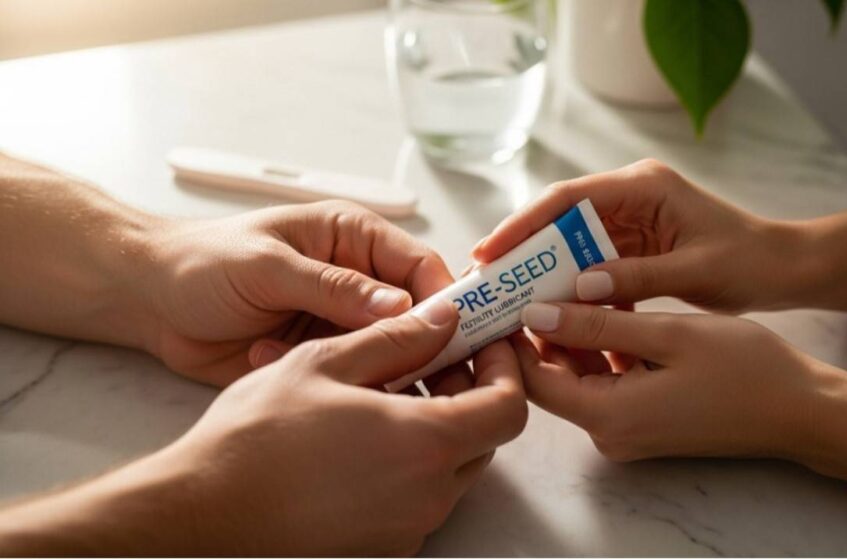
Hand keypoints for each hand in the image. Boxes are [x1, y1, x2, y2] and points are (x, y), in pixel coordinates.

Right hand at [0, 299, 527, 555]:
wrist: (202, 514)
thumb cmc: (256, 437)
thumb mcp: (326, 362)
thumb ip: (397, 337)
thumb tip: (443, 318)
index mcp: (426, 444)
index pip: (508, 408)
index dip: (506, 370)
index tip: (484, 344)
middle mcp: (428, 496)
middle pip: (483, 438)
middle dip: (470, 394)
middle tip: (434, 360)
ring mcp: (407, 529)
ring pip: (450, 469)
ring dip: (438, 427)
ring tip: (388, 393)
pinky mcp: (383, 548)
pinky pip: (418, 498)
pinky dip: (410, 463)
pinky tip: (365, 437)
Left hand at [143, 201, 452, 385]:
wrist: (148, 300)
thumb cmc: (203, 263)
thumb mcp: (268, 267)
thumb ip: (334, 287)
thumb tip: (402, 305)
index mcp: (353, 239)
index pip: (421, 266)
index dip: (447, 299)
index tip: (461, 336)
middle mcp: (357, 279)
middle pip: (416, 314)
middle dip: (421, 345)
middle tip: (426, 379)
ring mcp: (339, 319)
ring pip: (387, 351)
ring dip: (370, 369)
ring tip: (351, 384)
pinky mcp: (320, 354)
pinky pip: (348, 374)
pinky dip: (329, 380)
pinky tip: (281, 368)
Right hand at [473, 159, 810, 312]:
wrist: (783, 268)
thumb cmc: (749, 261)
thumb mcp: (694, 272)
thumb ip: (635, 278)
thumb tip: (578, 289)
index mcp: (643, 186)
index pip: (568, 199)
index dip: (524, 224)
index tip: (491, 251)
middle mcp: (630, 196)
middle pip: (560, 218)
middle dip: (522, 247)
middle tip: (485, 278)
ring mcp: (630, 220)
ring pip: (570, 243)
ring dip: (542, 271)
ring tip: (507, 299)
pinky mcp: (634, 245)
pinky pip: (590, 263)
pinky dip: (572, 286)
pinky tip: (552, 311)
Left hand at [513, 302, 844, 461]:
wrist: (803, 411)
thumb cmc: (745, 370)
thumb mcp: (668, 334)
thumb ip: (599, 322)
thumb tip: (536, 310)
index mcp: (609, 417)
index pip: (533, 380)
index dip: (513, 337)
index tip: (504, 294)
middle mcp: (610, 434)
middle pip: (552, 379)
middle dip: (540, 330)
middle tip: (533, 278)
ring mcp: (627, 433)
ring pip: (579, 378)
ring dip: (573, 336)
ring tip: (566, 283)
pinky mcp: (645, 424)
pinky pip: (607, 384)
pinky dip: (602, 351)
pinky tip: (608, 311)